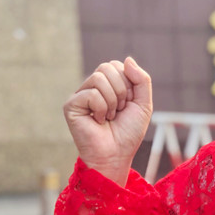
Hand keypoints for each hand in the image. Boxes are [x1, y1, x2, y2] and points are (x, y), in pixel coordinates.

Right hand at [63, 57, 151, 185]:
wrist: (116, 155)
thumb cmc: (128, 133)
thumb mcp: (143, 105)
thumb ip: (141, 80)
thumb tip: (128, 59)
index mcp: (108, 85)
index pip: (118, 66)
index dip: (129, 85)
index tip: (127, 104)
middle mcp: (92, 87)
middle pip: (108, 67)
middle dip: (121, 91)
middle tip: (118, 111)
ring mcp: (80, 95)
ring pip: (99, 78)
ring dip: (112, 102)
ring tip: (108, 117)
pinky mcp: (71, 105)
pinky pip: (91, 94)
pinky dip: (100, 109)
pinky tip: (97, 122)